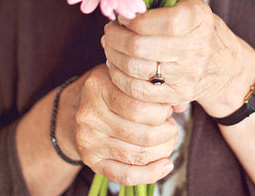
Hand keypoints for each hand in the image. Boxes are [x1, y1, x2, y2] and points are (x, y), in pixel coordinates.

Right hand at [57, 65, 176, 184]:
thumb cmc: (109, 89)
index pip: (138, 106)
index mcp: (98, 87)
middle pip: (140, 133)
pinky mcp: (92, 161)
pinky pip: (125, 175)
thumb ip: (153, 87)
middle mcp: (90, 114)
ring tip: (169, 141)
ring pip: (136, 155)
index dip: (161, 111)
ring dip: (162, 151)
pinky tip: (165, 165)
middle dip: (166, 133)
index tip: (168, 110)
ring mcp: (89, 140)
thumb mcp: (125, 78)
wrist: (74, 108)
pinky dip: (150, 174)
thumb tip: (181, 104)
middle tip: (172, 127)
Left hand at [102, 0, 250, 116]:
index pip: (164, 22)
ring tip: (109, 45)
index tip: (124, 16)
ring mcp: (189, 74)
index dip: (136, 20)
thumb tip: (126, 2)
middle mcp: (198, 47)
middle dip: (116, 37)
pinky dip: (119, 78)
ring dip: (113, 56)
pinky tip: (115, 66)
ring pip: (136, 69)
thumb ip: (161, 1)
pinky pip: (138, 92)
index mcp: (199, 18)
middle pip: (141, 46)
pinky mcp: (178, 95)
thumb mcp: (188, 5)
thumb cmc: (196, 28)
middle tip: (109, 30)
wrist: (223, 64)